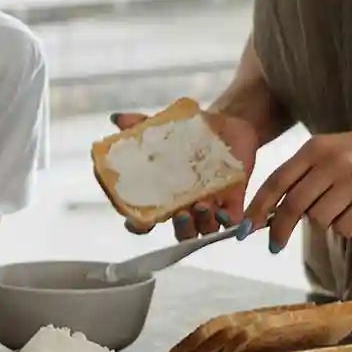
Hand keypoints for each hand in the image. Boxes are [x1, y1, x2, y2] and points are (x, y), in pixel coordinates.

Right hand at [111, 107, 260, 239]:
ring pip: (204, 229)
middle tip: (180, 214)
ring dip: (202, 223)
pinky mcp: (233, 202)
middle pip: (180, 232)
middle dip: (180, 228)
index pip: (146, 220)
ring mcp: (210, 206)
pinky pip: (232, 222)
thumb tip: (117, 119)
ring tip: (203, 205)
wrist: (228, 125)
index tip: (134, 220)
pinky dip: (229, 221)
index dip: (137, 225)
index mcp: (164, 195)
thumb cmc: (190, 133)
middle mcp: (186, 206)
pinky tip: (223, 210)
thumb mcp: (165, 127)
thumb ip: (141, 125)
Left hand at [245, 125, 351, 250]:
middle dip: (279, 230)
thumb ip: (304, 173)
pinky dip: (345, 227)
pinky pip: (344, 228)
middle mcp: (332, 164)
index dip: (258, 207)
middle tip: (275, 245)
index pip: (277, 181)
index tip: (246, 228)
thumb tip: (274, 209)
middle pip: (293, 206)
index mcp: (316, 148)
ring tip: (341, 207)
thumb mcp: (331, 149)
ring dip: (323, 222)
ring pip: (319, 220)